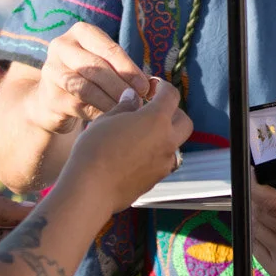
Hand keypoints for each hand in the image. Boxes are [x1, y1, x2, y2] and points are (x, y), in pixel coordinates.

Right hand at [26, 23, 152, 134]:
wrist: (53, 100)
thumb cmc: (90, 79)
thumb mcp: (107, 67)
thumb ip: (127, 72)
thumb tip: (154, 87)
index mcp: (81, 32)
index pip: (109, 48)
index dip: (129, 69)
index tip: (146, 88)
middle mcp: (62, 46)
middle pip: (97, 67)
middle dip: (121, 86)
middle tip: (139, 101)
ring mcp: (52, 71)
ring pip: (87, 87)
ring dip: (111, 101)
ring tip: (128, 111)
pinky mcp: (50, 97)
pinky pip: (79, 105)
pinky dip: (98, 112)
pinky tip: (112, 119)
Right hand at [65, 78, 192, 211]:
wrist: (91, 189)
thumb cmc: (94, 149)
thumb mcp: (106, 120)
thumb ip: (124, 106)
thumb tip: (133, 97)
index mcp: (157, 119)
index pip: (171, 95)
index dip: (163, 87)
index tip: (153, 86)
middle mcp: (167, 141)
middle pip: (184, 121)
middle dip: (173, 113)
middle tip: (154, 109)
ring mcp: (164, 163)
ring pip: (175, 144)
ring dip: (165, 136)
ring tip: (142, 134)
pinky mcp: (156, 179)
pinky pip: (163, 162)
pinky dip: (156, 154)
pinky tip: (136, 154)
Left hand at [252, 145, 275, 275]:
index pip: (270, 200)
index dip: (255, 186)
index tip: (253, 174)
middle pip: (259, 213)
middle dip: (256, 198)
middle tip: (262, 188)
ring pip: (255, 229)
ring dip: (257, 216)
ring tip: (269, 208)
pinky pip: (256, 247)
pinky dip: (258, 234)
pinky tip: (270, 226)